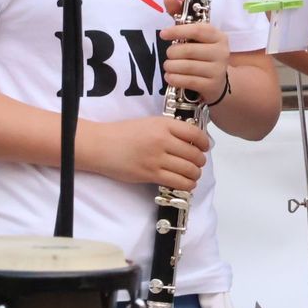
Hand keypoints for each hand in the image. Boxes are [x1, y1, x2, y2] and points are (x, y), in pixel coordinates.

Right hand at [93, 115, 208, 189]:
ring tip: (194, 175)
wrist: (102, 145)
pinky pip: (177, 182)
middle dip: (200, 161)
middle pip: (194, 154)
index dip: (204, 142)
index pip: (194, 133)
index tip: (205, 147)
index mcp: (163, 124)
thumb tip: (190, 141)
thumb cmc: (123, 133)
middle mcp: (163, 140)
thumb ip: (169, 130)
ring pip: (188, 170)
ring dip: (195, 174)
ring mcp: (157, 158)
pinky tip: (187, 184)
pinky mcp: (150, 174)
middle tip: (198, 163)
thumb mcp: (149, 123)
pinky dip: (187, 185)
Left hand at [161, 0, 229, 104]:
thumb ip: (180, 16)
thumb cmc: (202, 54)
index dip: (178, 30)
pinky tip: (170, 77)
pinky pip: (187, 81)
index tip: (163, 33)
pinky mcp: (212, 86)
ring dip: (171, 67)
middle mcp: (222, 52)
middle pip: (188, 50)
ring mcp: (218, 70)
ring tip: (168, 66)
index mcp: (218, 36)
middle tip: (168, 55)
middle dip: (172, 53)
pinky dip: (174, 79)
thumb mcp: (194, 36)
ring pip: (186, 66)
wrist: (217, 82)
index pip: (197, 30)